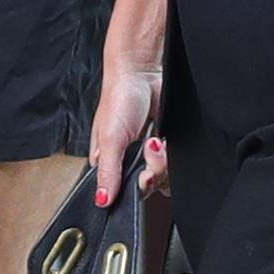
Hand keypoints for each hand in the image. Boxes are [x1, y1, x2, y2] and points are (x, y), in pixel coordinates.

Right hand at [90, 59, 163, 205]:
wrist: (142, 72)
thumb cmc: (118, 98)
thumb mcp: (110, 139)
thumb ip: (107, 172)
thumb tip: (101, 200)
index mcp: (108, 163)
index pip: (124, 193)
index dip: (138, 187)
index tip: (144, 176)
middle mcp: (126, 161)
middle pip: (148, 186)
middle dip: (154, 169)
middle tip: (150, 148)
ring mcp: (145, 154)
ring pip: (162, 175)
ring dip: (162, 158)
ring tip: (156, 139)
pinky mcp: (161, 144)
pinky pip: (172, 160)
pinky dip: (170, 150)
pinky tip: (164, 137)